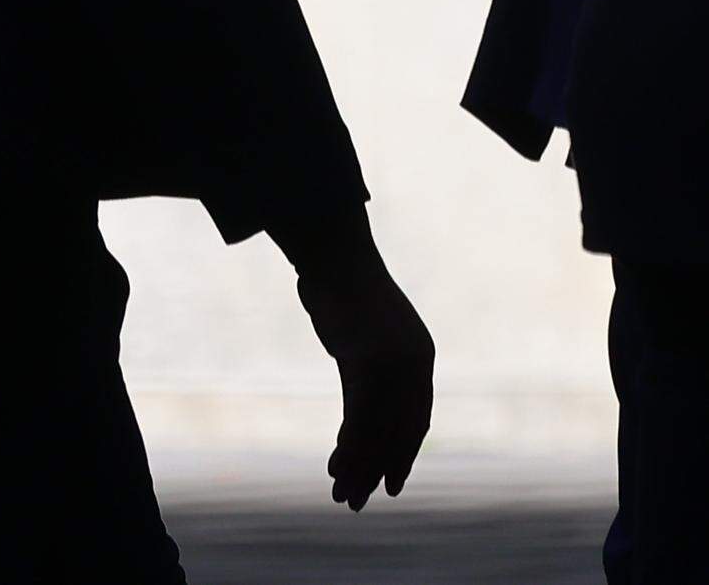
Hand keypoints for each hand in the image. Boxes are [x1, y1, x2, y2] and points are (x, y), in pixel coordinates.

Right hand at [297, 253, 433, 511]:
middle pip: (399, 433)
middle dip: (379, 471)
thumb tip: (365, 393)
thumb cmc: (346, 288)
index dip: (403, 455)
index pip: (417, 420)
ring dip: (359, 468)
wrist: (335, 254)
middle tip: (360, 502)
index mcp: (421, 356)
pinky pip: (359, 417)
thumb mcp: (368, 334)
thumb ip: (373, 365)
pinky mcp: (365, 361)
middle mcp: (412, 363)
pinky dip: (348, 448)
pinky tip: (335, 468)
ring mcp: (390, 362)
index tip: (391, 484)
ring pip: (378, 431)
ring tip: (342, 497)